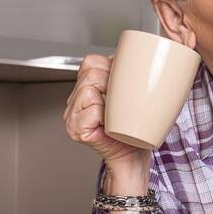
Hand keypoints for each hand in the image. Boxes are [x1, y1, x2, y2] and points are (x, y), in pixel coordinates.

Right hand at [62, 54, 149, 186]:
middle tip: (122, 104)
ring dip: (109, 102)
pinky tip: (109, 125)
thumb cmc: (133, 128)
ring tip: (115, 116)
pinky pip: (92, 110)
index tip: (122, 85)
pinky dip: (104, 116)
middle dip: (112, 84)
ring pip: (89, 90)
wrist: (133, 157)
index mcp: (84, 88)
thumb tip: (141, 57)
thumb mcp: (130, 95)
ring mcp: (72, 115)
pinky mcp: (75, 129)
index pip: (90, 62)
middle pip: (90, 74)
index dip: (110, 69)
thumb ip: (126, 76)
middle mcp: (74, 101)